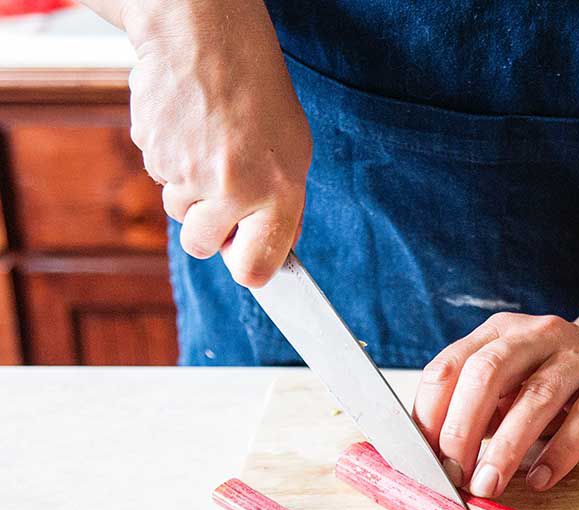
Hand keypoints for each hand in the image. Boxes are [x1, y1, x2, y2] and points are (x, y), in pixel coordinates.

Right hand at [123, 0, 310, 286]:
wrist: (209, 40)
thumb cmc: (260, 96)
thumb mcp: (293, 152)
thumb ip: (283, 205)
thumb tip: (276, 248)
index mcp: (275, 192)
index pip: (254, 268)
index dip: (247, 268)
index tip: (245, 259)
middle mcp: (231, 189)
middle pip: (204, 248)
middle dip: (210, 229)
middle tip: (224, 195)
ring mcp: (187, 173)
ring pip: (178, 211)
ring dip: (191, 191)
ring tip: (210, 148)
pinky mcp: (152, 153)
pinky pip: (159, 178)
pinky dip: (172, 161)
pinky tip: (189, 130)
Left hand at [412, 314, 578, 497]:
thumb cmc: (553, 378)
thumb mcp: (509, 381)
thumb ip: (475, 407)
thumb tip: (433, 456)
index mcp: (499, 332)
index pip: (450, 365)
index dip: (430, 412)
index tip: (422, 456)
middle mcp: (538, 336)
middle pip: (488, 374)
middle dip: (463, 427)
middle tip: (452, 473)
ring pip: (536, 398)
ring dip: (507, 447)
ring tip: (488, 486)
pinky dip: (558, 453)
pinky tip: (539, 480)